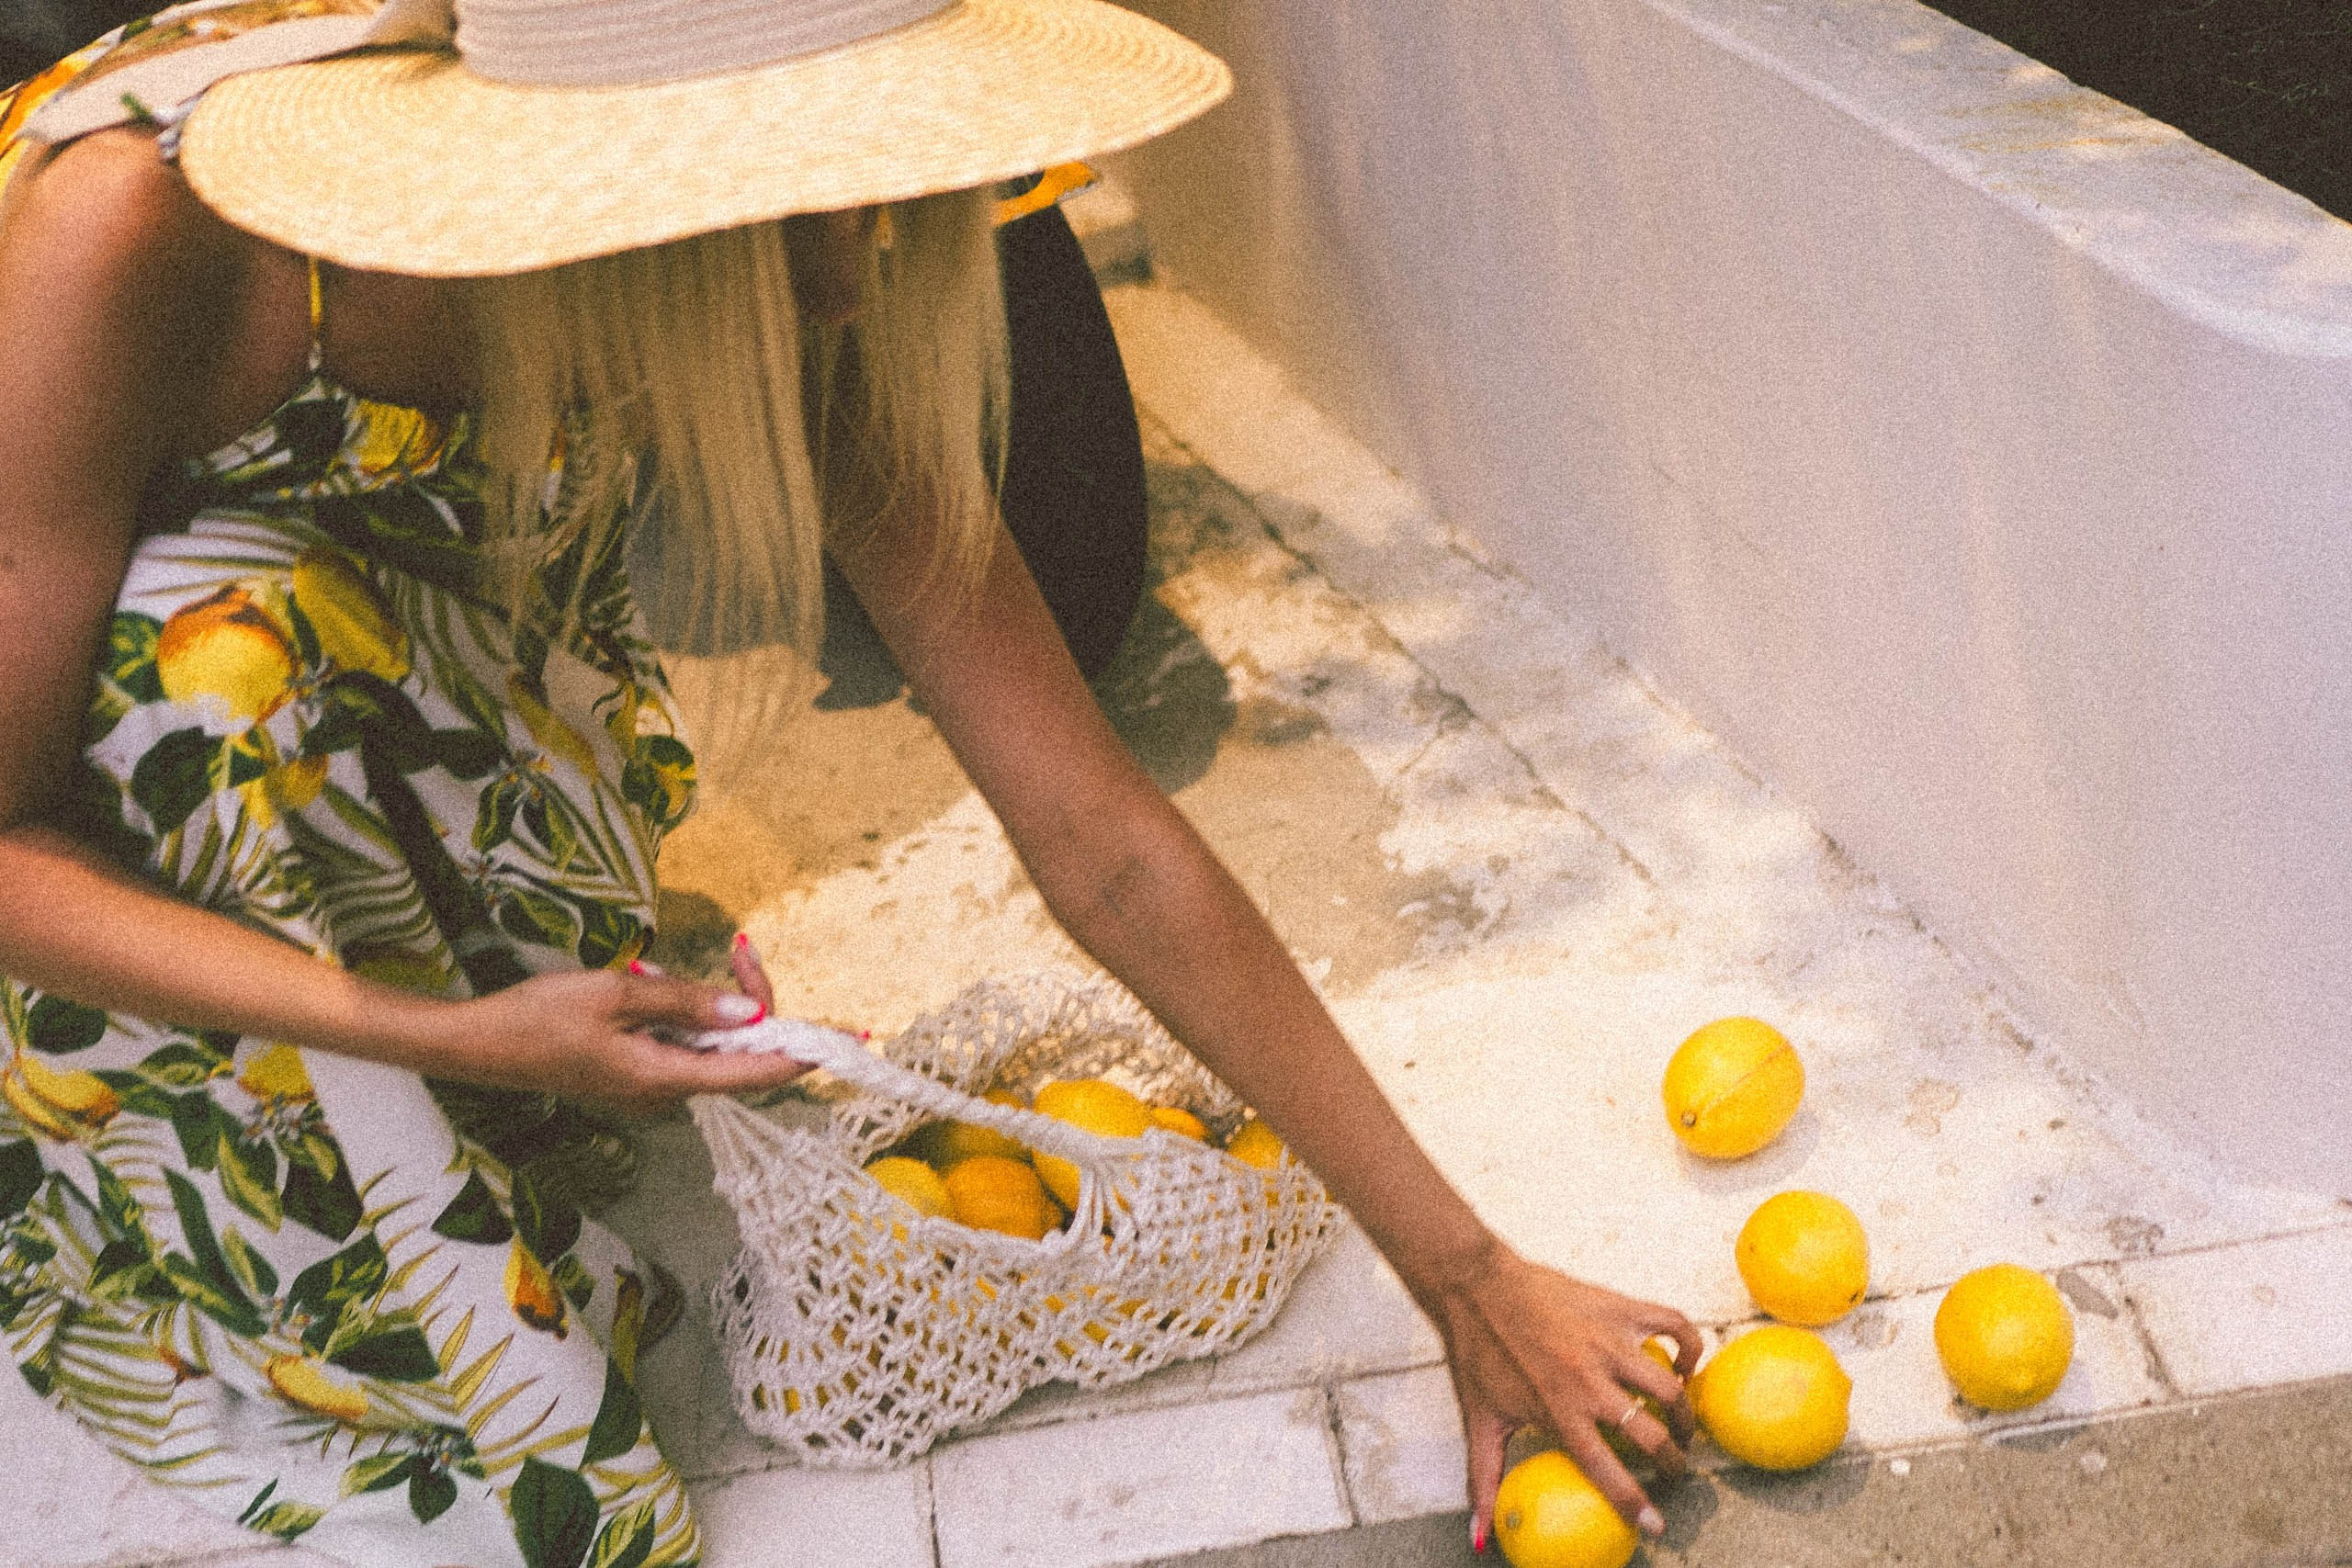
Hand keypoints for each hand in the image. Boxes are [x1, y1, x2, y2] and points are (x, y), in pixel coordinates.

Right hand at [417, 955, 807, 1116]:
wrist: (478, 1046)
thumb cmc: (539, 1018)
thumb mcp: (614, 996)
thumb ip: (685, 1002)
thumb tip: (749, 1009)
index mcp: (665, 1078)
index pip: (754, 1072)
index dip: (801, 1054)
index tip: (842, 1039)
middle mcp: (666, 1092)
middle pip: (737, 1053)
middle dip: (752, 1001)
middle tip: (743, 947)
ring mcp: (650, 1087)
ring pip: (710, 1047)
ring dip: (713, 1004)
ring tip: (689, 960)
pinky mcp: (636, 1076)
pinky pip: (682, 1045)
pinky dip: (685, 1013)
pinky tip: (652, 983)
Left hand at [1415, 1243, 1699, 1547]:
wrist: (1475, 1284)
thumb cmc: (1476, 1353)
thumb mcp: (1479, 1419)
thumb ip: (1484, 1479)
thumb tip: (1480, 1537)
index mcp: (1559, 1410)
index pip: (1606, 1469)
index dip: (1635, 1501)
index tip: (1657, 1524)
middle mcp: (1590, 1380)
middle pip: (1652, 1433)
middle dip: (1673, 1461)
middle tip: (1673, 1467)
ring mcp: (1608, 1341)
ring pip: (1670, 1386)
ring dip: (1685, 1413)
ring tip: (1681, 1424)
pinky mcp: (1617, 1307)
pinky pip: (1672, 1324)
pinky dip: (1689, 1345)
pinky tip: (1683, 1363)